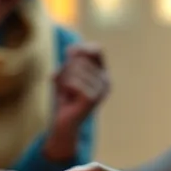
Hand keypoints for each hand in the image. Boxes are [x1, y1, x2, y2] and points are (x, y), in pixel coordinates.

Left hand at [47, 44, 109, 158]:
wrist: (64, 121)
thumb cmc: (65, 95)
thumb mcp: (66, 73)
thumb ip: (70, 59)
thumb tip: (72, 50)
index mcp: (103, 72)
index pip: (96, 49)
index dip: (82, 48)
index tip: (69, 53)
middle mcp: (106, 80)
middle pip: (81, 59)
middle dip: (67, 69)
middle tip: (66, 84)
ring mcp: (101, 90)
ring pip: (75, 70)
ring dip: (64, 79)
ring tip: (67, 92)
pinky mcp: (92, 99)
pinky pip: (73, 82)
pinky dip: (65, 87)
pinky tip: (68, 97)